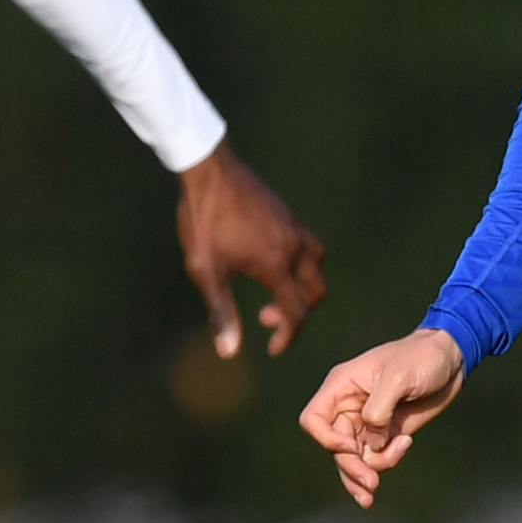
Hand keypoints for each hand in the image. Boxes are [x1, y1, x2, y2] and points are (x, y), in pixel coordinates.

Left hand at [176, 142, 326, 357]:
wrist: (209, 170)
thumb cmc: (203, 220)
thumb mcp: (205, 270)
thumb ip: (220, 311)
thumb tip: (229, 351)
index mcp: (275, 264)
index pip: (296, 311)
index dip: (288, 336)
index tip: (273, 349)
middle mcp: (293, 246)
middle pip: (317, 291)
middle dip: (298, 313)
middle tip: (267, 319)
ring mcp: (294, 228)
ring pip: (317, 265)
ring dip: (304, 286)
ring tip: (275, 291)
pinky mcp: (288, 215)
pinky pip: (309, 245)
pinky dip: (300, 264)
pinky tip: (269, 262)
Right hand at [298, 328, 467, 507]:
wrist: (451, 360)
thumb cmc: (422, 357)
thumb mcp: (398, 377)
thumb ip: (378, 411)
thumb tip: (372, 444)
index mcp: (341, 387)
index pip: (313, 420)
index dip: (327, 440)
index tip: (352, 447)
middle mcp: (348, 408)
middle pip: (335, 448)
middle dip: (352, 468)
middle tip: (372, 485)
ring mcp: (367, 423)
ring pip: (353, 460)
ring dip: (366, 473)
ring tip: (382, 479)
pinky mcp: (386, 434)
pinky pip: (374, 459)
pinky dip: (386, 462)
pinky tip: (404, 446)